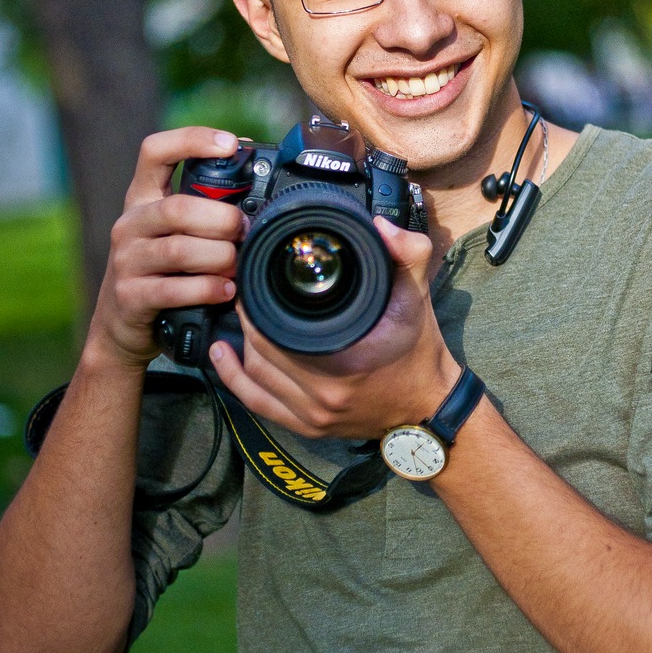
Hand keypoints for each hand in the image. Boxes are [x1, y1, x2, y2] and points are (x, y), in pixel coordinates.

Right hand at [85, 127, 245, 368]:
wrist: (122, 326)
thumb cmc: (163, 271)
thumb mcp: (175, 232)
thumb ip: (205, 205)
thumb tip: (251, 167)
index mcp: (143, 198)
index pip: (155, 152)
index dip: (192, 140)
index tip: (230, 144)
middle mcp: (130, 223)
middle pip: (178, 208)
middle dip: (223, 219)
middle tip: (244, 231)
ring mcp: (126, 260)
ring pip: (179, 250)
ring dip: (220, 258)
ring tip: (237, 265)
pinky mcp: (130, 296)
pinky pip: (174, 289)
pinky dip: (207, 289)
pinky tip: (226, 291)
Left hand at [209, 217, 460, 439]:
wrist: (429, 406)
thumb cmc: (421, 352)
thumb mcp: (419, 298)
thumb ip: (408, 255)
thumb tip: (380, 225)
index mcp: (345, 363)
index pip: (277, 331)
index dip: (257, 303)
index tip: (252, 278)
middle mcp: (324, 396)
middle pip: (261, 352)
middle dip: (247, 319)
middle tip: (242, 291)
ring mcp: (314, 417)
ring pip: (256, 377)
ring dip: (242, 345)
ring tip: (238, 315)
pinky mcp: (309, 428)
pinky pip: (259, 405)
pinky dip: (235, 380)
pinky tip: (222, 355)